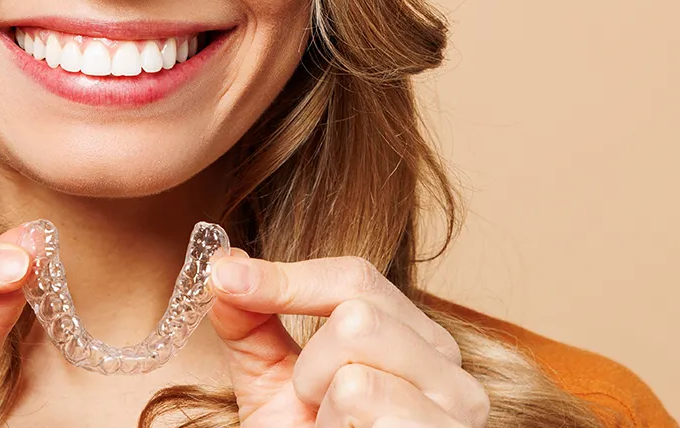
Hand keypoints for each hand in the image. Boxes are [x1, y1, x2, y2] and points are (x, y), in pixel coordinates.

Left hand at [208, 253, 489, 427]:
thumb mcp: (276, 386)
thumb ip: (253, 324)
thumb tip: (224, 267)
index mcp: (414, 343)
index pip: (356, 278)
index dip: (287, 276)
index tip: (225, 281)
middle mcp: (449, 369)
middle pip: (356, 312)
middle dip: (309, 362)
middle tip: (312, 407)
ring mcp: (454, 408)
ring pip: (355, 353)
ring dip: (319, 398)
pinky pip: (361, 395)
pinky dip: (333, 425)